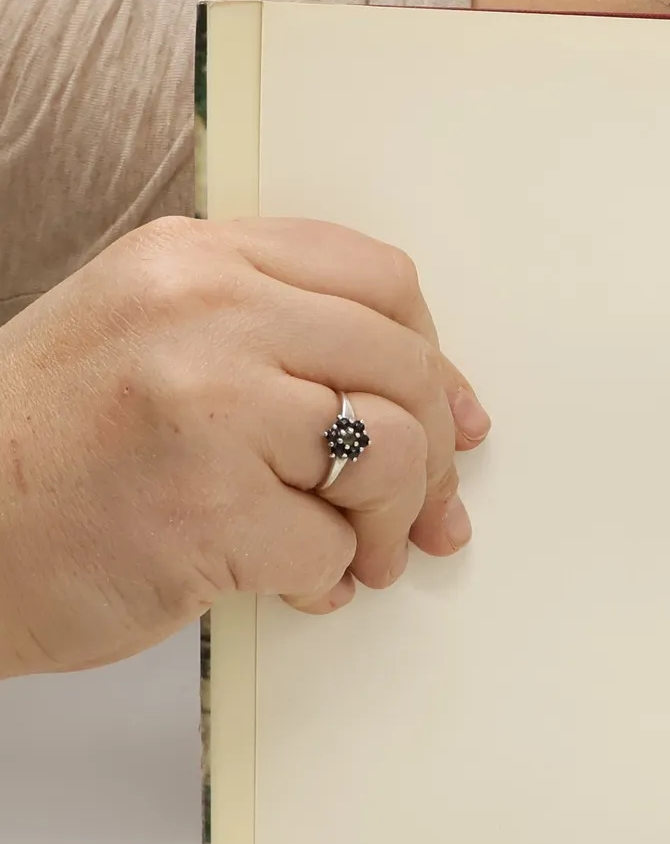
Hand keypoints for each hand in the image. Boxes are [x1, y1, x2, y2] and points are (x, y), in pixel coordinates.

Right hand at [0, 217, 489, 675]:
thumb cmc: (43, 449)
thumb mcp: (143, 333)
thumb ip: (270, 332)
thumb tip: (428, 393)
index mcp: (194, 258)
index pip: (380, 279)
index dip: (433, 354)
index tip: (452, 412)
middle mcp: (204, 314)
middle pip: (401, 363)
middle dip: (435, 450)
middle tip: (426, 508)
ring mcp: (207, 407)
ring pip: (389, 451)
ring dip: (393, 521)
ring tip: (362, 555)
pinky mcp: (205, 508)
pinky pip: (330, 544)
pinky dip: (328, 578)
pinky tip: (294, 585)